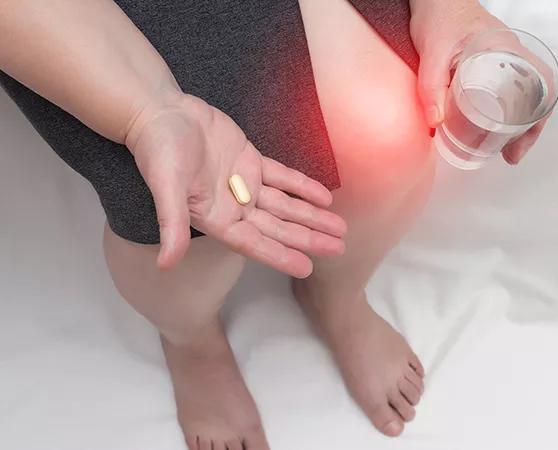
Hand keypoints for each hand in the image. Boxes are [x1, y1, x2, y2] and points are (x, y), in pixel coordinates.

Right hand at [125, 92, 346, 276]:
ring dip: (312, 216)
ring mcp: (244, 184)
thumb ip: (172, 225)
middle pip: (278, 227)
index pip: (254, 243)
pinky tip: (324, 197)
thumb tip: (164, 264)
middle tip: (338, 248)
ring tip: (339, 228)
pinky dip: (303, 186)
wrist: (161, 113)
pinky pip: (283, 177)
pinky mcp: (251, 162)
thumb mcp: (166, 188)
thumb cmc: (158, 151)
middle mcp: (233, 206)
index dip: (280, 255)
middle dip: (308, 238)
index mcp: (215, 218)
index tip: (306, 267)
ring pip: (285, 205)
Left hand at [410, 0, 547, 163]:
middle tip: (511, 155)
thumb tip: (435, 124)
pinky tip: (488, 129)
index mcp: (508, 51)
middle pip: (535, 99)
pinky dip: (504, 113)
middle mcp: (511, 56)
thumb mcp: (433, 53)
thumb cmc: (439, 15)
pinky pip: (507, 92)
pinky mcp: (489, 65)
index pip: (540, 87)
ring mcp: (502, 61)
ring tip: (503, 149)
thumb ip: (431, 87)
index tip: (521, 143)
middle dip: (528, 131)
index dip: (538, 119)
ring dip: (517, 125)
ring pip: (522, 98)